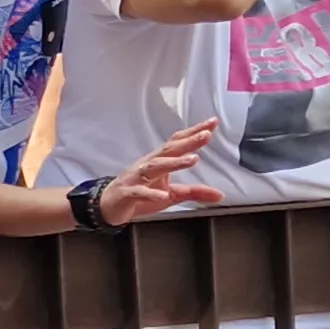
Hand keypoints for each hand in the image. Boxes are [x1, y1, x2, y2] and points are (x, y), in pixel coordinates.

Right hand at [94, 120, 228, 224]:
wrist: (109, 205)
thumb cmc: (140, 195)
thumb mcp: (172, 194)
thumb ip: (195, 192)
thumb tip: (220, 195)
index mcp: (159, 161)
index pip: (178, 143)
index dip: (194, 132)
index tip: (212, 123)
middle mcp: (148, 164)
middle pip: (169, 150)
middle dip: (188, 142)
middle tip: (206, 135)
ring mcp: (136, 177)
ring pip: (155, 166)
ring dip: (174, 163)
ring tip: (193, 160)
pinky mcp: (128, 193)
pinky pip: (140, 191)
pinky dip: (151, 193)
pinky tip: (163, 195)